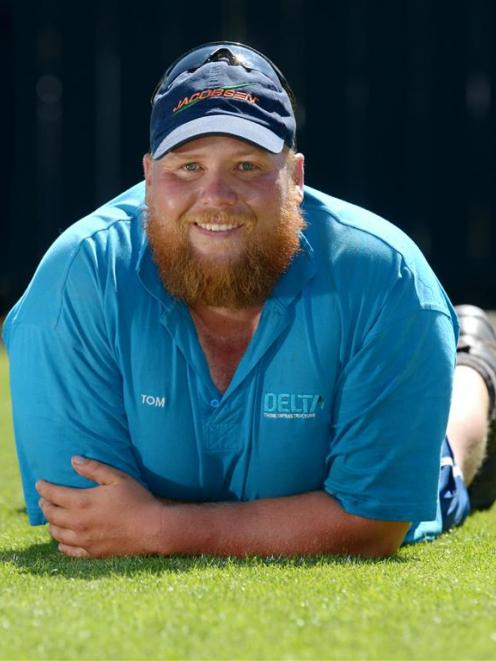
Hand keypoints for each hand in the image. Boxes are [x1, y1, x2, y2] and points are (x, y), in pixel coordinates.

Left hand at [36, 457, 163, 557]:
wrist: (152, 528)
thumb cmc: (137, 499)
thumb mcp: (117, 478)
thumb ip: (94, 469)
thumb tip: (73, 460)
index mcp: (83, 502)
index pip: (54, 495)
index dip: (44, 488)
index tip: (39, 483)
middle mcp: (78, 523)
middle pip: (51, 515)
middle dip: (44, 505)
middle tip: (44, 499)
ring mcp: (84, 540)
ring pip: (56, 534)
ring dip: (51, 524)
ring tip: (52, 517)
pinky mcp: (92, 552)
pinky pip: (69, 551)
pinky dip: (62, 544)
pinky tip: (62, 540)